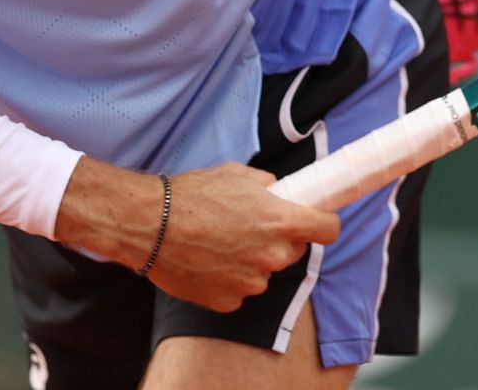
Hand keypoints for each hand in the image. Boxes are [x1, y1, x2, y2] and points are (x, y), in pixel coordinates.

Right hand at [52, 158, 338, 312]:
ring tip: (219, 242)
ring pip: (264, 272)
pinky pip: (239, 290)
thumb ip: (267, 186)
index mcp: (280, 221)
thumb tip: (278, 192)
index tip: (317, 220)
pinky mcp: (228, 302)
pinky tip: (207, 261)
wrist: (149, 225)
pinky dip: (228, 279)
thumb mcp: (236, 175)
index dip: (323, 223)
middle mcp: (272, 256)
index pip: (328, 229)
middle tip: (249, 226)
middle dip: (278, 240)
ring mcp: (251, 283)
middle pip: (293, 251)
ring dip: (251, 261)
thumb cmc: (191, 195)